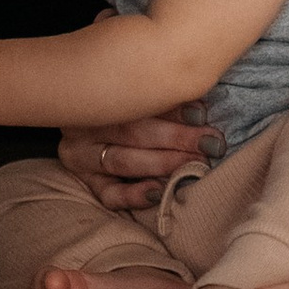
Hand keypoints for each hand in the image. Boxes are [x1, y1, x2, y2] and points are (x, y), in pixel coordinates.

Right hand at [54, 108, 223, 211]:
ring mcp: (82, 155)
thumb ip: (163, 98)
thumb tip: (201, 110)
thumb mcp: (137, 95)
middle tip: (211, 144)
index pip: (136, 100)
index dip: (173, 108)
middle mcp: (86, 124)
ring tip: (196, 166)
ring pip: (123, 160)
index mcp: (97, 94)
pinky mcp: (86, 181)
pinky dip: (134, 195)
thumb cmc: (123, 105)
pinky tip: (158, 192)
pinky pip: (109, 194)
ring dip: (164, 164)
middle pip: (133, 131)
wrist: (76, 124)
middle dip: (177, 138)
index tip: (203, 114)